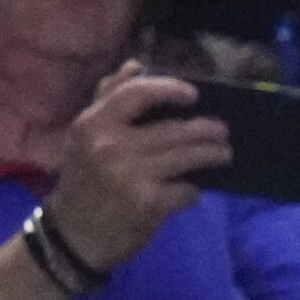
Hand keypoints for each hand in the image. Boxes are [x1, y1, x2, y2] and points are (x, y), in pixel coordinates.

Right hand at [46, 63, 229, 271]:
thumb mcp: (85, 135)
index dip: (169, 89)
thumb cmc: (84, 181)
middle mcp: (110, 145)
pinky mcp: (147, 203)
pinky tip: (193, 191)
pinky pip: (185, 191)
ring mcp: (130, 174)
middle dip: (205, 130)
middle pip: (172, 130)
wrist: (74, 233)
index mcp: (94, 124)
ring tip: (224, 153)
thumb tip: (136, 66)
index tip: (194, 94)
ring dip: (211, 155)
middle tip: (223, 131)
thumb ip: (108, 99)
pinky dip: (192, 191)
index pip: (136, 94)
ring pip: (185, 157)